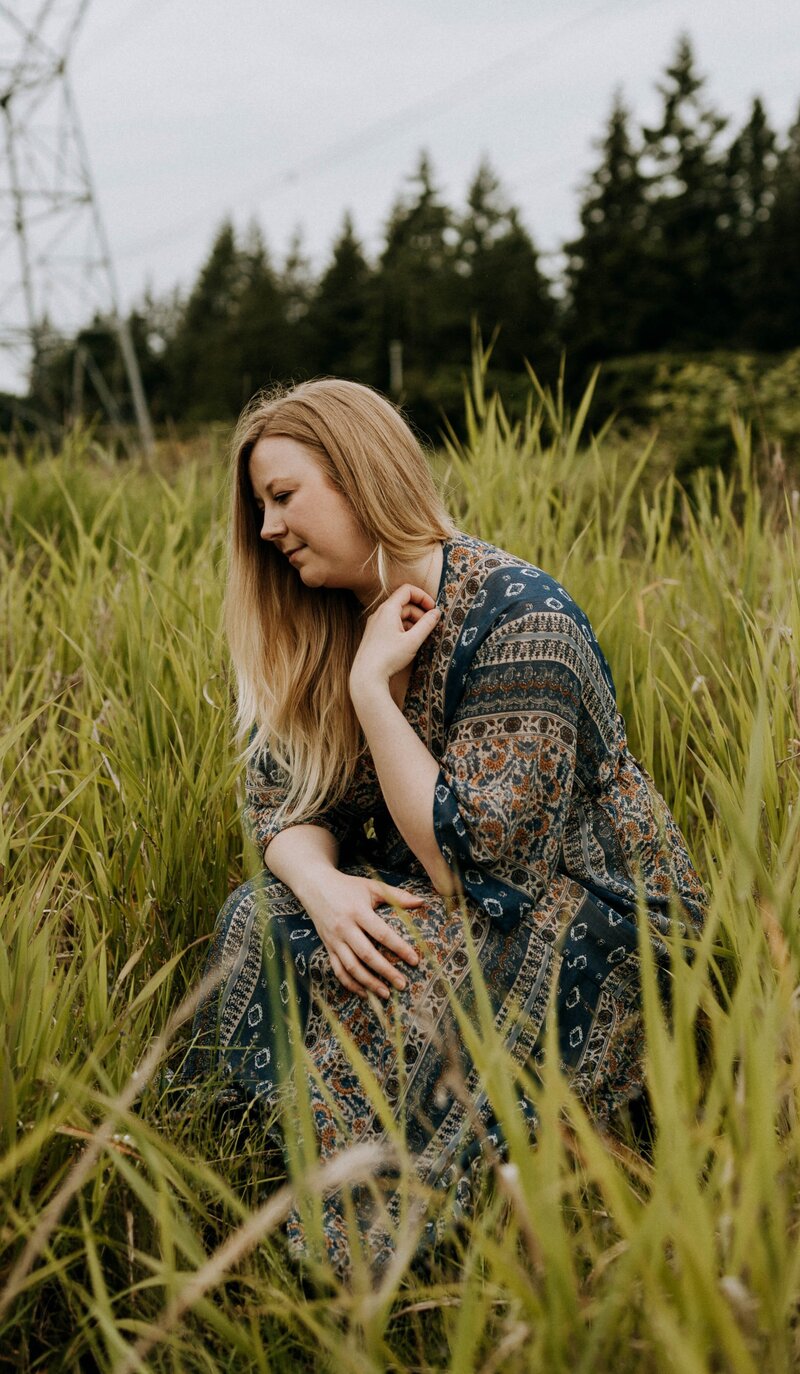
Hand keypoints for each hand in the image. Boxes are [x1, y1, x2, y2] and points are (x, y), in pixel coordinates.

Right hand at [299, 870, 422, 999]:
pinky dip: (351, 984)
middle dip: (385, 971)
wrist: (315, 886)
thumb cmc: (348, 887)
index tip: (414, 960)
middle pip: (366, 954)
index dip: (399, 948)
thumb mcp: (372, 887)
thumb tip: (421, 902)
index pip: (381, 933)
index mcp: (358, 911)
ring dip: (369, 983)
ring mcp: (334, 940)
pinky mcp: (327, 947)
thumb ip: (396, 896)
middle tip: (402, 984)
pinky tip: (365, 993)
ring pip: (351, 966)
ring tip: (386, 993)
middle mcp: (344, 927)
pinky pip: (338, 970)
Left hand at [350, 584, 440, 699]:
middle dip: (420, 612)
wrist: (366, 676)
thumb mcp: (413, 641)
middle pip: (404, 604)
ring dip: (413, 622)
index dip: (423, 596)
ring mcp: (375, 624)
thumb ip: (427, 624)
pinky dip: (404, 629)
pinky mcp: (374, 635)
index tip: (433, 609)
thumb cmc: (388, 657)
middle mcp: (379, 614)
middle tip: (431, 626)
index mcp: (388, 609)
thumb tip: (436, 613)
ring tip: (422, 637)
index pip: (407, 590)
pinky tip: (410, 643)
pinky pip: (392, 625)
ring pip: (398, 616)